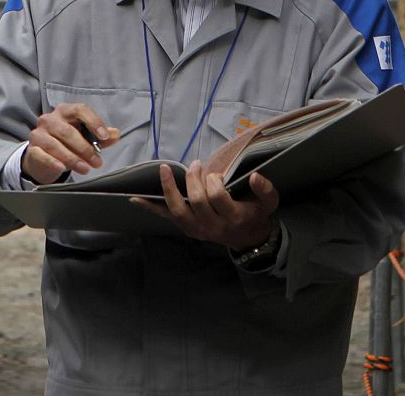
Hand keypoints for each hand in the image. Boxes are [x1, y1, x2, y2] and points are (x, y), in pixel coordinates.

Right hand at [23, 102, 114, 184]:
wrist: (43, 157)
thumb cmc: (66, 143)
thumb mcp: (85, 137)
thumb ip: (100, 136)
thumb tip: (115, 134)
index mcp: (65, 111)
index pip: (80, 110)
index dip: (94, 122)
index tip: (105, 136)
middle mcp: (50, 119)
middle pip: (68, 131)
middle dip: (85, 148)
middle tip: (97, 161)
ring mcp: (39, 134)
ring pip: (55, 145)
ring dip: (72, 158)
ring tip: (85, 169)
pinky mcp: (32, 149)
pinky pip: (42, 154)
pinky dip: (52, 161)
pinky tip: (62, 167)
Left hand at [131, 162, 279, 249]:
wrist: (248, 238)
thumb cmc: (256, 214)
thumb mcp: (269, 203)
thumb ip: (265, 190)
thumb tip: (255, 176)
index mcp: (233, 218)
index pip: (217, 197)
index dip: (214, 181)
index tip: (216, 174)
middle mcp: (213, 227)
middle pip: (197, 201)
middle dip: (194, 179)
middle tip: (195, 166)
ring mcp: (197, 230)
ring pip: (178, 210)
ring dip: (169, 188)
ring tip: (165, 169)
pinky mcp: (187, 229)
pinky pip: (166, 217)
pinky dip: (150, 207)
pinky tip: (135, 197)